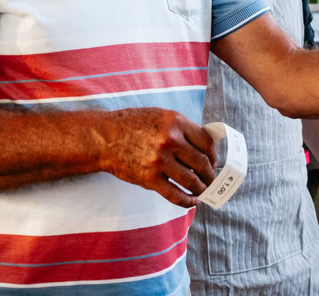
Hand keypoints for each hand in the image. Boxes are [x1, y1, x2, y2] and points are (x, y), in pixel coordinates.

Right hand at [97, 108, 216, 206]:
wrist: (104, 138)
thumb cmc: (133, 126)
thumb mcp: (160, 117)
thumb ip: (182, 129)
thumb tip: (205, 148)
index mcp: (175, 122)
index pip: (206, 142)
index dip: (214, 155)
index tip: (214, 162)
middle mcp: (170, 140)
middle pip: (202, 163)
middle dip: (210, 175)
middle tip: (212, 180)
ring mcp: (160, 161)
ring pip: (192, 181)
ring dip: (202, 189)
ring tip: (203, 191)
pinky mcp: (149, 179)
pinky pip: (175, 195)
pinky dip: (188, 201)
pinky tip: (193, 201)